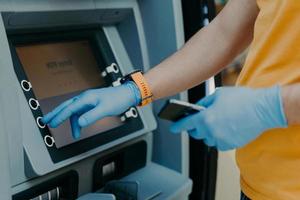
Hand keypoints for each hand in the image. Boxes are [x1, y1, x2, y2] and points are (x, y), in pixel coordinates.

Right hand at [42, 82, 140, 138]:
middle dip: (56, 114)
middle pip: (67, 107)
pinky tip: (80, 128)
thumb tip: (80, 123)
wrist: (127, 94)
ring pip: (74, 112)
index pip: (69, 108)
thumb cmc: (117, 99)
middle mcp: (85, 98)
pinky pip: (81, 113)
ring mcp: (88, 102)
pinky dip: (79, 121)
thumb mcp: (105, 109)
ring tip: (73, 134)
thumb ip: (92, 116)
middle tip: (46, 121)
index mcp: (86, 98)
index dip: (60, 116)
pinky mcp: (92, 105)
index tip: (51, 123)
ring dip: (71, 122)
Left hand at [170, 86, 286, 150]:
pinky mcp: (231, 145)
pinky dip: (220, 136)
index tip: (173, 128)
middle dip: (196, 127)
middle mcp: (211, 131)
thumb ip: (204, 102)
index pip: (185, 124)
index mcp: (205, 118)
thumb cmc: (242, 99)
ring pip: (208, 139)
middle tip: (200, 120)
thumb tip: (196, 108)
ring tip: (218, 121)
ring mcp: (221, 139)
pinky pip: (219, 143)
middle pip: (196, 133)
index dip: (177, 126)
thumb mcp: (219, 94)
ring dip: (209, 132)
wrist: (263, 109)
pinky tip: (227, 127)